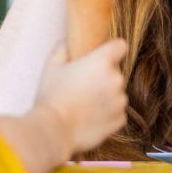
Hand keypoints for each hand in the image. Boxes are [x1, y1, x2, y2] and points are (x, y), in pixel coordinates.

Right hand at [36, 39, 127, 154]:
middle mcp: (116, 79)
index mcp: (102, 61)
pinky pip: (117, 112)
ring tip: (85, 106)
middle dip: (104, 78)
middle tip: (83, 87)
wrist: (53, 130)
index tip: (102, 58)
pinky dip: (107, 114)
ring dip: (106, 97)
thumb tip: (69, 41)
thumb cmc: (51, 96)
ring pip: (117, 93)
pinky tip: (89, 118)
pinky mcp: (120, 119)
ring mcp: (120, 100)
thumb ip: (64, 48)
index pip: (120, 46)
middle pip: (115, 73)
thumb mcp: (52, 66)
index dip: (111, 50)